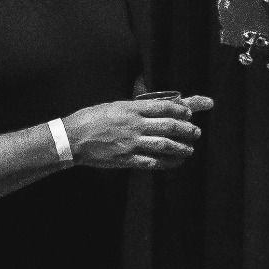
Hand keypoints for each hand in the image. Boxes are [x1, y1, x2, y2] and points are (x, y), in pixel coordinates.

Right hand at [63, 94, 210, 170]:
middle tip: (196, 132)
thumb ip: (134, 107)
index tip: (190, 114)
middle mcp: (134, 125)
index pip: (163, 107)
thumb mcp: (114, 106)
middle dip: (187, 130)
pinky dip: (167, 163)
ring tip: (190, 148)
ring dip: (181, 147)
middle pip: (169, 126)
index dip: (181, 110)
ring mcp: (131, 143)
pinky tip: (176, 162)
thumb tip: (153, 107)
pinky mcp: (126, 159)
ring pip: (165, 145)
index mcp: (131, 109)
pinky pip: (153, 162)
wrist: (72, 138)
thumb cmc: (91, 119)